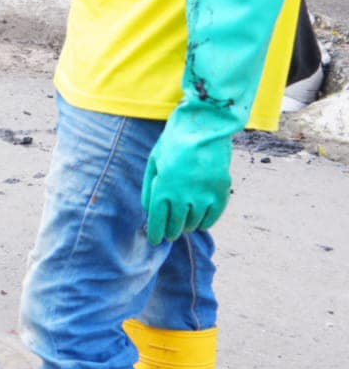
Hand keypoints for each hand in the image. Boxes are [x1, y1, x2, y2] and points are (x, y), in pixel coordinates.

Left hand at [141, 117, 234, 244]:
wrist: (204, 128)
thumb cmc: (174, 142)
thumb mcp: (154, 161)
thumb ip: (149, 187)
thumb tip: (148, 209)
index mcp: (163, 188)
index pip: (158, 221)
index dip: (156, 233)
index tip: (156, 240)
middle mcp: (182, 197)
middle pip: (176, 225)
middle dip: (171, 232)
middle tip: (170, 235)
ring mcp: (203, 196)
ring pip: (193, 223)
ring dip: (187, 227)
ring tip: (183, 227)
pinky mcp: (220, 193)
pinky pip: (212, 218)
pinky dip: (205, 223)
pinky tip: (200, 223)